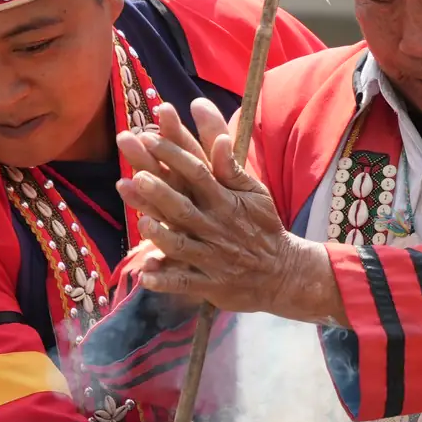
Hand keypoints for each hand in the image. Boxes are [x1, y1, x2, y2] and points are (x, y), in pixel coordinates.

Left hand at [116, 100, 344, 324]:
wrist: (282, 272)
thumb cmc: (262, 226)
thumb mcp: (254, 193)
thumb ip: (231, 167)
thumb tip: (219, 139)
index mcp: (225, 202)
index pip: (198, 173)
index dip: (173, 156)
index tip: (149, 138)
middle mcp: (215, 228)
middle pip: (184, 208)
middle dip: (161, 193)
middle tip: (138, 176)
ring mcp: (211, 258)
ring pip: (182, 246)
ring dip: (162, 236)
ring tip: (142, 222)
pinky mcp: (209, 284)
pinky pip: (184, 283)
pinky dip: (166, 281)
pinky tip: (146, 276)